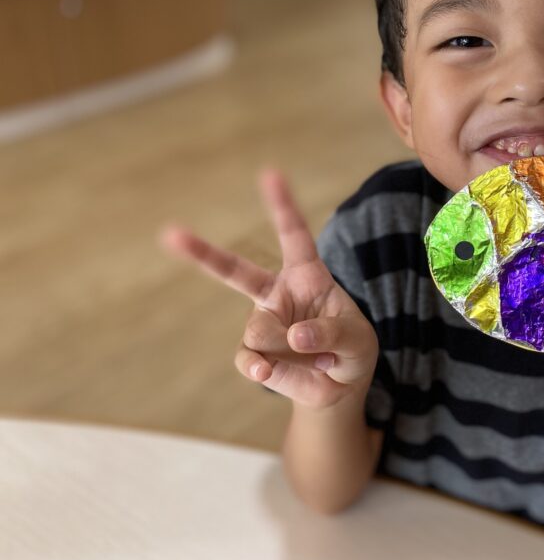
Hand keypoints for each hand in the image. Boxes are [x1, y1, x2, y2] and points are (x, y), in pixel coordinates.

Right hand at [161, 169, 377, 409]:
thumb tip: (293, 336)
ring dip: (294, 352)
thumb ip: (333, 333)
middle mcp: (278, 294)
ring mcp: (262, 324)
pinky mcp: (255, 355)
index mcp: (308, 274)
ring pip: (262, 333)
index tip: (270, 174)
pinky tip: (273, 373)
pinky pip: (250, 361)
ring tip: (322, 360)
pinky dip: (265, 371)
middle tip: (169, 233)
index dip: (283, 206)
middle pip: (235, 271)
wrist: (341, 385)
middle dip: (202, 253)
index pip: (295, 235)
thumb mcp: (358, 339)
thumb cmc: (352, 349)